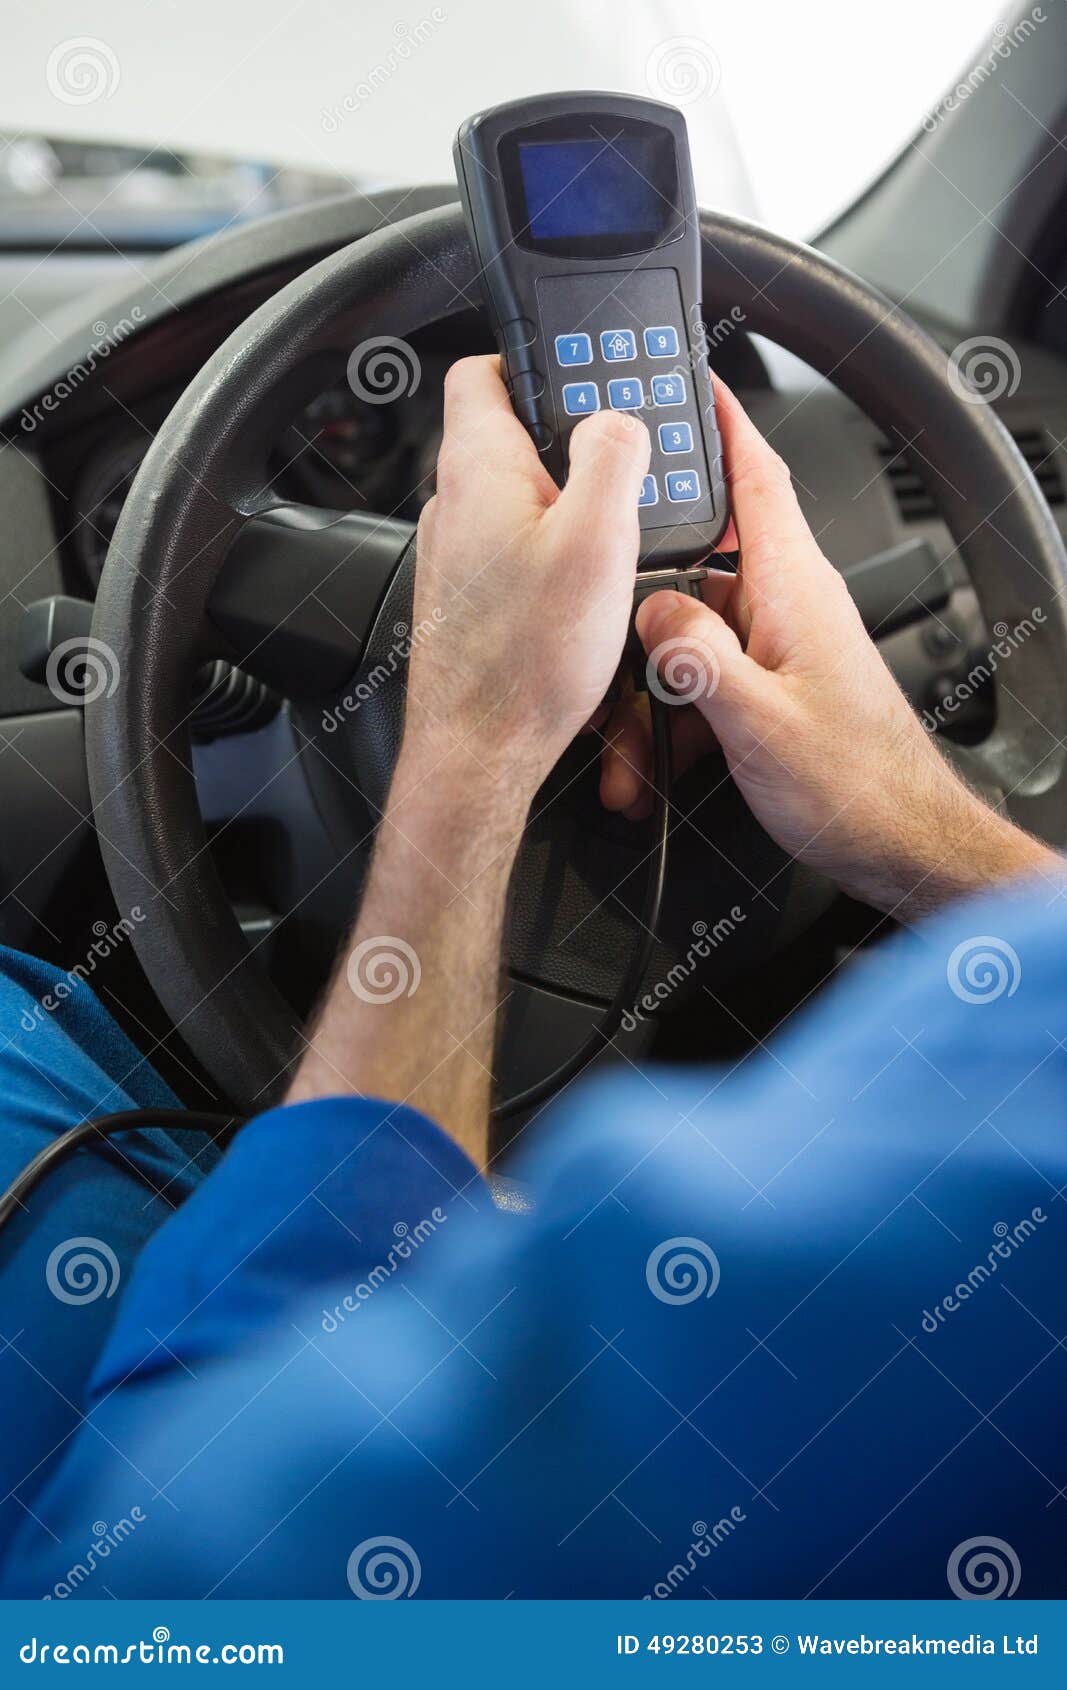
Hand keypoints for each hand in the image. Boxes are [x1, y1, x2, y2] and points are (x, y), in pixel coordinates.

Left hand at [402, 354, 648, 806]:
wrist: (481, 751)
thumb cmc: (525, 662)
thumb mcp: (598, 541)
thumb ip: (611, 457)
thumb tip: (618, 418)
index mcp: (477, 467)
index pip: (484, 369)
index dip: (535, 359)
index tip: (583, 374)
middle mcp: (454, 505)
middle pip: (511, 435)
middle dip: (570, 440)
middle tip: (625, 466)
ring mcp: (457, 555)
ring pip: (518, 498)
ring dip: (566, 503)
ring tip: (615, 536)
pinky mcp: (468, 599)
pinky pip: (515, 550)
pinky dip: (552, 552)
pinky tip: (586, 589)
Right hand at [601, 376, 1058, 920]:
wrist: (901, 846)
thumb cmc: (858, 787)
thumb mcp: (761, 724)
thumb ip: (697, 660)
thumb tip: (649, 613)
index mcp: (794, 589)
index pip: (757, 475)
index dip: (719, 420)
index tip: (683, 378)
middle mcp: (787, 606)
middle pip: (692, 570)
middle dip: (638, 615)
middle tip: (596, 648)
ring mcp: (778, 647)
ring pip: (688, 639)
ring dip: (649, 693)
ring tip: (630, 757)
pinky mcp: (772, 687)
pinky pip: (703, 681)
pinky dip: (671, 720)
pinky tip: (652, 768)